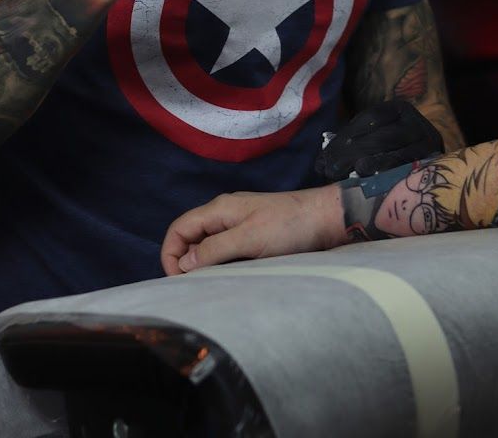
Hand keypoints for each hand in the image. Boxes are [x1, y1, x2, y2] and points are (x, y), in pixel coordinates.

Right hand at [161, 187, 344, 275]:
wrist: (327, 219)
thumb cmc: (290, 226)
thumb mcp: (250, 238)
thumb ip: (215, 249)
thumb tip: (185, 264)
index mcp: (219, 209)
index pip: (179, 228)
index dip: (170, 254)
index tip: (176, 281)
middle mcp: (225, 214)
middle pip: (191, 237)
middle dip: (184, 261)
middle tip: (193, 288)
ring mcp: (239, 224)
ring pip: (208, 245)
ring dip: (204, 265)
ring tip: (211, 286)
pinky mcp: (253, 235)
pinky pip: (226, 249)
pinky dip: (221, 264)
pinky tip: (229, 278)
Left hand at [315, 99, 442, 181]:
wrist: (438, 168)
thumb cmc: (394, 153)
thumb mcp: (375, 139)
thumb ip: (351, 144)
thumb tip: (320, 163)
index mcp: (399, 109)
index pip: (369, 118)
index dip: (346, 135)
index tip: (325, 155)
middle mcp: (416, 121)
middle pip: (380, 135)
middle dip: (351, 152)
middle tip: (329, 169)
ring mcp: (429, 141)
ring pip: (394, 151)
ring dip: (366, 163)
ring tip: (345, 173)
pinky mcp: (436, 161)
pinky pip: (408, 167)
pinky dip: (386, 172)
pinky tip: (369, 178)